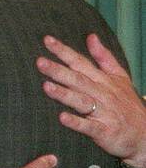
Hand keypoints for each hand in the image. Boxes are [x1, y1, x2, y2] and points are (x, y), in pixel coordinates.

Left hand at [37, 34, 145, 167]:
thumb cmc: (127, 104)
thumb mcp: (120, 77)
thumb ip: (104, 57)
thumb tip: (91, 36)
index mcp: (103, 80)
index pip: (81, 62)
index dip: (64, 51)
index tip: (47, 40)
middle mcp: (102, 93)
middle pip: (78, 80)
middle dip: (59, 71)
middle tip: (39, 62)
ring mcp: (104, 112)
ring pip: (82, 101)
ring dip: (65, 94)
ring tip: (46, 86)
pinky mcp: (105, 131)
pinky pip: (89, 126)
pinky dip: (76, 122)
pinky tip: (62, 117)